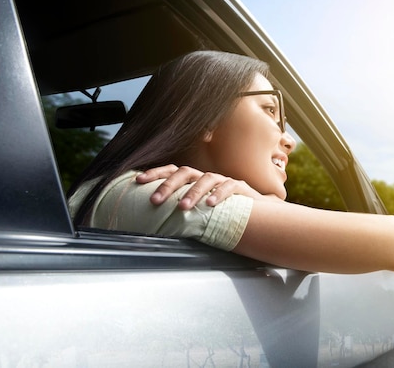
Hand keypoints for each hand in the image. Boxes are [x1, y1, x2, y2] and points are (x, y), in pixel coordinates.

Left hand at [136, 165, 269, 209]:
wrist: (256, 214)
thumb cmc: (222, 213)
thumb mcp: (198, 211)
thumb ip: (181, 211)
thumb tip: (152, 223)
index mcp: (193, 180)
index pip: (171, 171)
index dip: (155, 174)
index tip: (138, 181)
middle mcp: (206, 177)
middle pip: (185, 172)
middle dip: (168, 186)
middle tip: (155, 201)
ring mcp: (223, 181)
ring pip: (206, 179)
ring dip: (192, 193)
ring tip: (183, 207)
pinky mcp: (239, 188)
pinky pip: (229, 187)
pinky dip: (219, 194)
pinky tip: (210, 204)